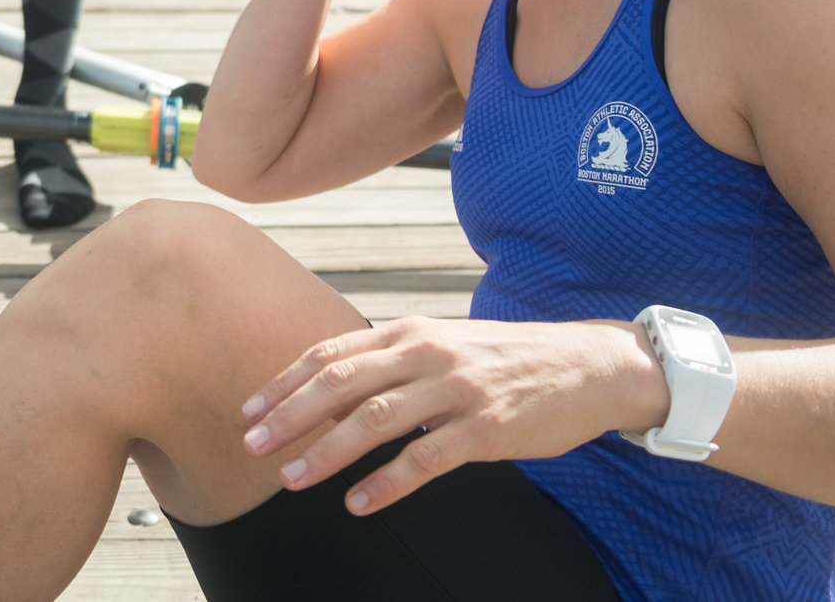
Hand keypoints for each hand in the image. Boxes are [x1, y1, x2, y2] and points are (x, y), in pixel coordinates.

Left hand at [240, 316, 667, 514]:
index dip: (285, 382)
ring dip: (328, 450)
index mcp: (409, 331)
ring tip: (292, 479)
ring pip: (377, 418)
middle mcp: (426, 352)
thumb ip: (390, 359)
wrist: (585, 364)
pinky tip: (359, 503)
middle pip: (342, 381)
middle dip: (290, 414)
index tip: (248, 409)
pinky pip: (427, 458)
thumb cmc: (502, 359)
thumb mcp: (441, 344)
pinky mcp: (487, 427)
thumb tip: (328, 386)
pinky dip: (388, 481)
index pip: (331, 353)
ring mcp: (457, 389)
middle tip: (252, 444)